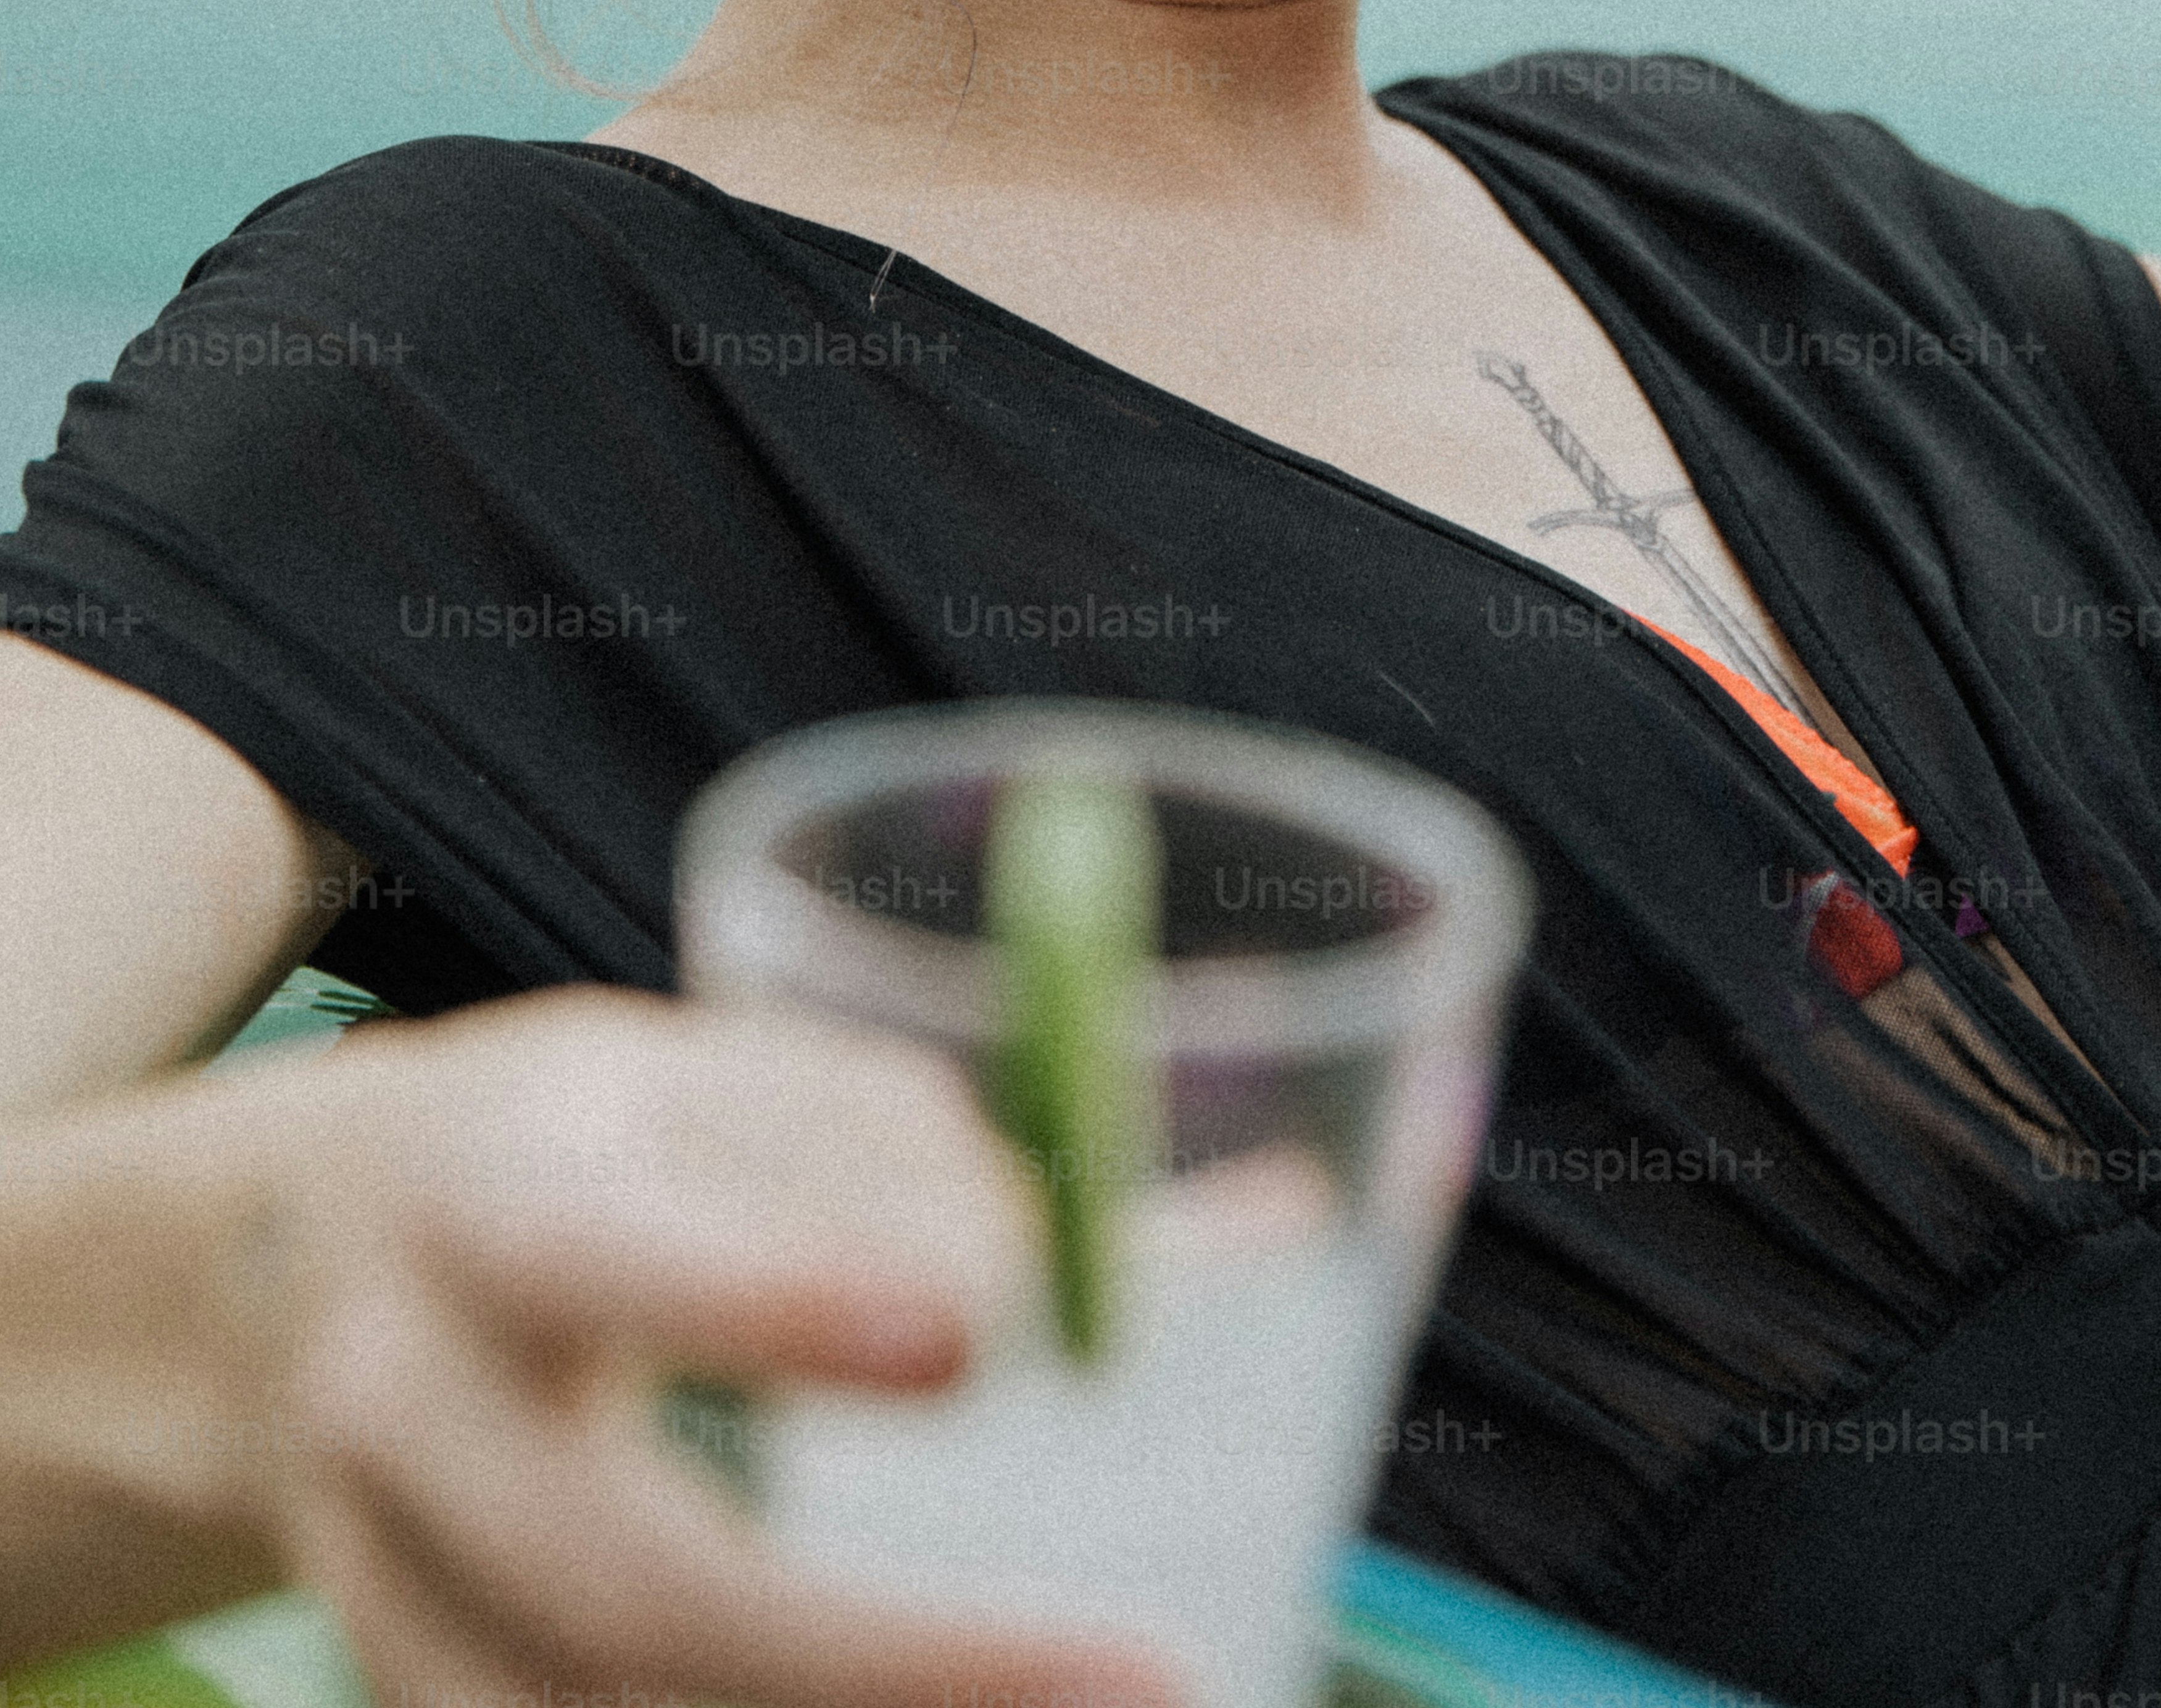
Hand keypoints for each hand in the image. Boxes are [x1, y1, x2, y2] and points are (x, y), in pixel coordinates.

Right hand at [195, 988, 1175, 1707]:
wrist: (283, 1272)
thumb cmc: (588, 1153)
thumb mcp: (722, 1092)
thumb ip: (959, 1162)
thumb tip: (1296, 1216)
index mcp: (505, 1199)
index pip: (630, 1258)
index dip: (783, 1303)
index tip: (969, 1341)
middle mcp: (414, 1401)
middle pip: (633, 1579)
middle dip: (895, 1661)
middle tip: (1157, 1676)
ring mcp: (391, 1580)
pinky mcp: (411, 1687)